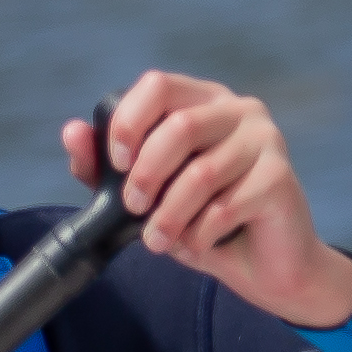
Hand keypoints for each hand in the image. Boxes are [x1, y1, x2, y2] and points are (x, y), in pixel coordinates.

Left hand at [63, 73, 351, 329]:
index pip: (157, 84)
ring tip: (157, 242)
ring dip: (168, 216)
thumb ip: (102, 166)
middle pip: (179, 127)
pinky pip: (225, 206)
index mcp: (202, 101)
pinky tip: (197, 243)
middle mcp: (238, 110)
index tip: (116, 163)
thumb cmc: (201, 222)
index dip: (129, 121)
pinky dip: (199, 234)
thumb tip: (71, 132)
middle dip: (145, 175)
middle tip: (134, 208)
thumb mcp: (143, 194)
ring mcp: (266, 140)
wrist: (262, 266)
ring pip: (201, 173)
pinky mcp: (280, 178)